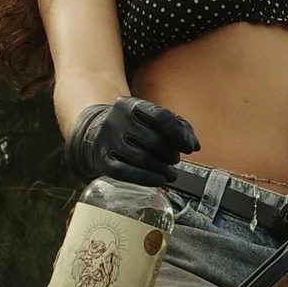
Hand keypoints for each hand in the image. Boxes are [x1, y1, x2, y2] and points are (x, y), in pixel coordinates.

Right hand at [66, 98, 199, 187]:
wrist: (93, 133)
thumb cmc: (132, 127)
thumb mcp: (148, 118)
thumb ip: (176, 126)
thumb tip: (194, 145)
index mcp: (131, 105)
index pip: (161, 117)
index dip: (179, 134)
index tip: (191, 148)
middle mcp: (117, 120)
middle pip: (153, 140)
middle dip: (170, 154)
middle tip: (175, 161)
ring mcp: (108, 140)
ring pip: (142, 158)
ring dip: (162, 169)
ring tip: (172, 174)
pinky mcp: (102, 160)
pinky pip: (126, 172)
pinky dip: (146, 178)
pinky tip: (159, 181)